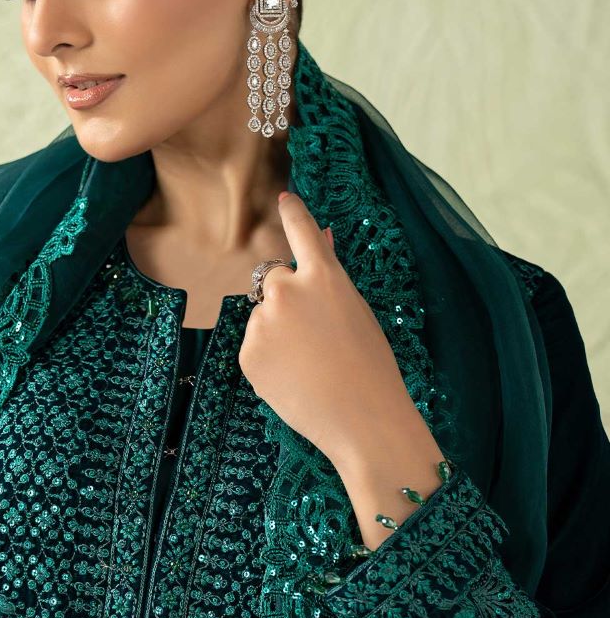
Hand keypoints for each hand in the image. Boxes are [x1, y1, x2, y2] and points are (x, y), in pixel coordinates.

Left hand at [237, 192, 419, 470]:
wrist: (362, 418)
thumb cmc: (371, 366)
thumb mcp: (357, 311)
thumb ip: (331, 277)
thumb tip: (322, 240)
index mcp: (322, 275)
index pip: (302, 231)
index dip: (294, 213)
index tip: (285, 198)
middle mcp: (286, 291)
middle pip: (273, 279)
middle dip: (285, 298)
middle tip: (313, 333)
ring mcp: (263, 322)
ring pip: (264, 317)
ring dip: (278, 332)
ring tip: (309, 364)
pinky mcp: (247, 353)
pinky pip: (254, 347)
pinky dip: (269, 359)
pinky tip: (294, 378)